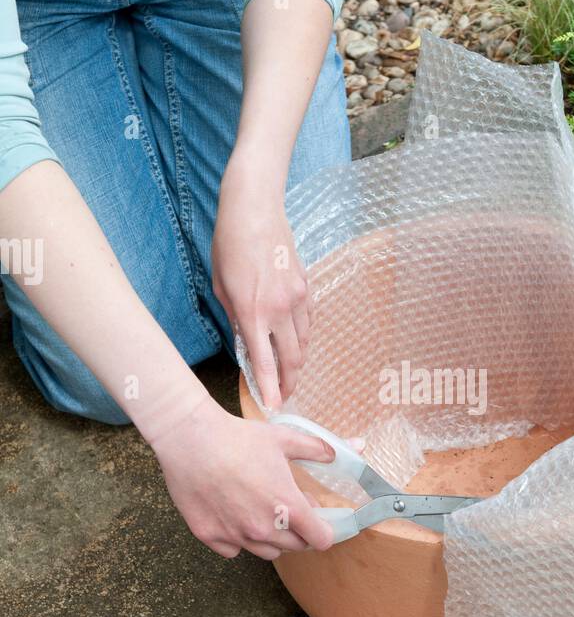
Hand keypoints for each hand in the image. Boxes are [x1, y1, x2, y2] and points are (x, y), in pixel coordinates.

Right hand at [150, 397, 334, 557]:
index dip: (324, 531)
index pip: (320, 539)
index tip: (319, 521)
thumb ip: (318, 449)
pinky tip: (233, 516)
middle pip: (295, 547)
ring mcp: (236, 535)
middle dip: (298, 532)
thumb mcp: (284, 438)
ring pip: (266, 552)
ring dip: (270, 538)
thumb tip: (348, 449)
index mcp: (288, 507)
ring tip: (261, 512)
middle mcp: (264, 528)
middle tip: (289, 510)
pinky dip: (238, 539)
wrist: (190, 439)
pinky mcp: (210, 536)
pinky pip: (234, 550)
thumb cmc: (238, 437)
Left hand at [212, 153, 310, 409]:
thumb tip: (247, 342)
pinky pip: (308, 321)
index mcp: (253, 312)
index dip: (271, 388)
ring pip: (304, 341)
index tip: (274, 406)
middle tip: (284, 396)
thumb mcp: (222, 288)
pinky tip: (296, 343)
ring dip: (297, 361)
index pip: (265, 362)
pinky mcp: (306, 286)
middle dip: (289, 382)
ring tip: (290, 375)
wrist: (255, 210)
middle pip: (292, 358)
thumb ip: (236, 318)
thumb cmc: (230, 245)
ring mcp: (298, 297)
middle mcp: (280, 308)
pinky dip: (303, 336)